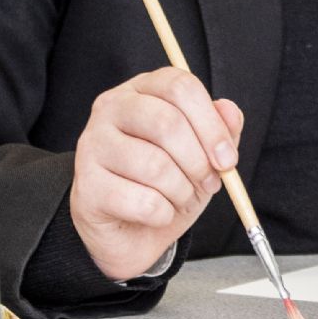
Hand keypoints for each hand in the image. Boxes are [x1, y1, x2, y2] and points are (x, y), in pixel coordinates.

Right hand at [67, 67, 243, 283]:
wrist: (129, 232)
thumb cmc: (166, 184)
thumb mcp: (202, 154)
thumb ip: (220, 130)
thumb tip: (230, 111)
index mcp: (141, 90)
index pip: (178, 86)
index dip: (211, 124)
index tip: (228, 158)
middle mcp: (110, 108)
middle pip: (167, 122)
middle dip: (199, 161)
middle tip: (209, 182)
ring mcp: (93, 145)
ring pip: (155, 166)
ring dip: (182, 192)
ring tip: (181, 199)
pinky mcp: (87, 186)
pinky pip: (142, 201)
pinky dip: (163, 214)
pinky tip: (158, 214)